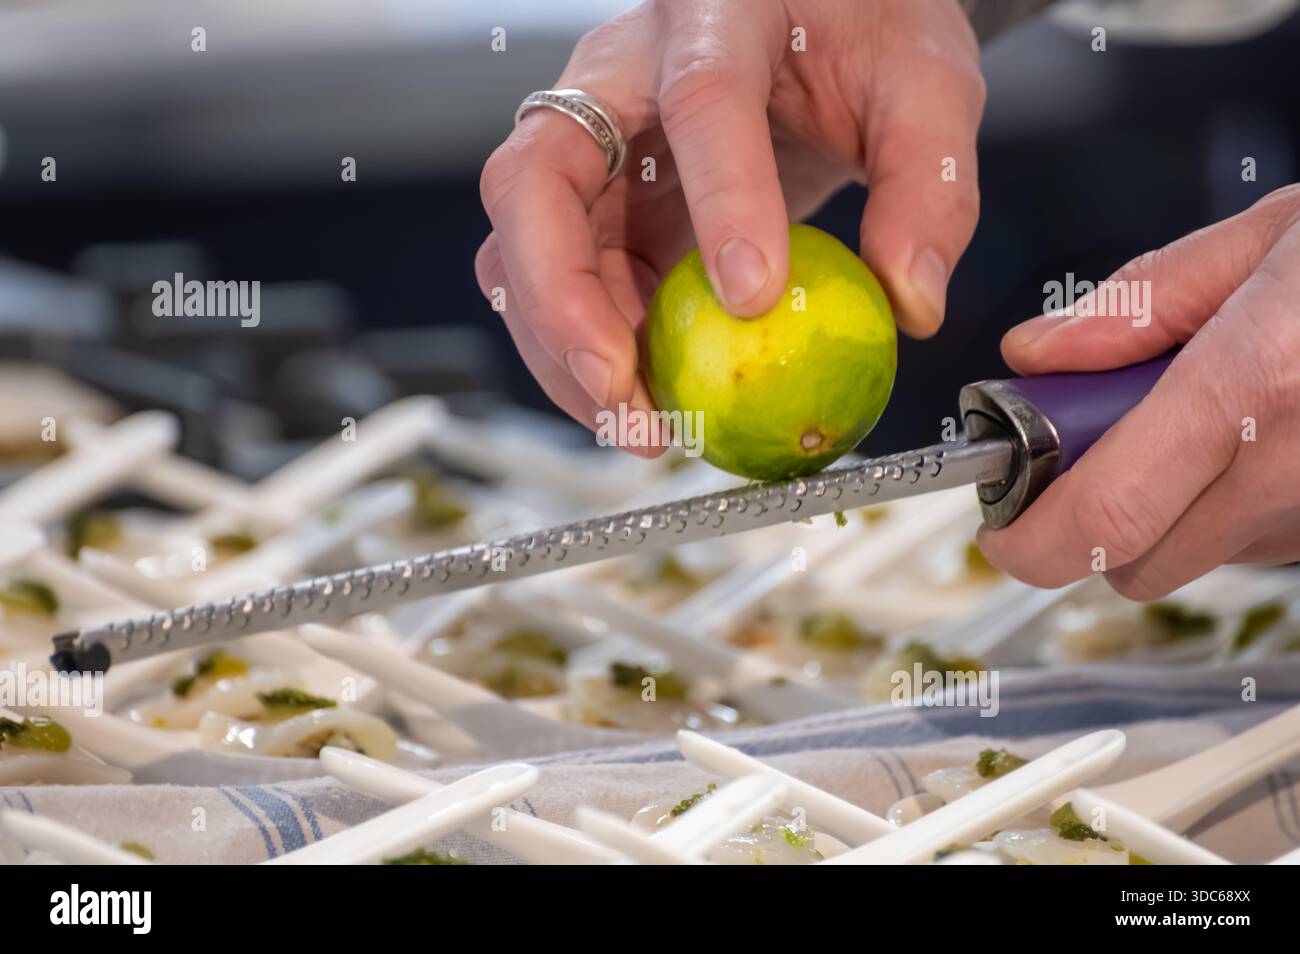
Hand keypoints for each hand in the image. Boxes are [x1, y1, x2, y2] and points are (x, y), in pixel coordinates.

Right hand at [477, 0, 984, 446]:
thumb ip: (929, 186)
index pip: (700, 99)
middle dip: (563, 301)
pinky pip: (559, 284)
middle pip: (535, 179)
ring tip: (639, 427)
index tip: (753, 297)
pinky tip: (645, 405)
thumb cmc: (864, 33)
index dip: (720, 198)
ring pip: (520, 245)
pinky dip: (586, 355)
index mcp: (716, 14)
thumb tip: (911, 303)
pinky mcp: (596, 206)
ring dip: (561, 348)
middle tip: (622, 391)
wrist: (818, 13)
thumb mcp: (925, 86)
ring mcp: (592, 144)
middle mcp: (621, 76)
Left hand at [978, 184, 1299, 598]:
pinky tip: (1262, 434)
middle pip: (1133, 561)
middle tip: (1095, 442)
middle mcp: (1294, 472)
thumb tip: (1038, 353)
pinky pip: (1262, 543)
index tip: (1003, 522)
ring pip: (1196, 557)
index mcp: (1255, 387)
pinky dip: (1232, 506)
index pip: (1104, 521)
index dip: (1030, 541)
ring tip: (1202, 416)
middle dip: (1091, 516)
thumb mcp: (1272, 236)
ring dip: (1166, 508)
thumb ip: (1138, 303)